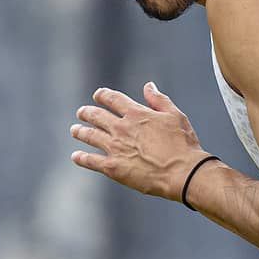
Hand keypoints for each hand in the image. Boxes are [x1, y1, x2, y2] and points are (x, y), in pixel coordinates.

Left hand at [70, 82, 208, 199]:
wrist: (182, 172)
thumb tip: (148, 86)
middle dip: (86, 112)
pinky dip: (81, 158)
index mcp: (136, 113)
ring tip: (75, 130)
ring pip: (89, 136)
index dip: (102, 95)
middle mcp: (121, 128)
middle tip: (81, 112)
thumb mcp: (175, 116)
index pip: (112, 99)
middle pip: (96, 116)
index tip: (97, 95)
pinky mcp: (112, 167)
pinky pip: (90, 160)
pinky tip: (76, 156)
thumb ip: (159, 100)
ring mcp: (114, 147)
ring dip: (80, 132)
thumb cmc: (183, 144)